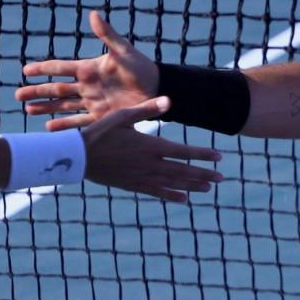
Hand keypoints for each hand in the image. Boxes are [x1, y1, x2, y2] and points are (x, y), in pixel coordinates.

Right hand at [17, 11, 160, 132]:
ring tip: (28, 110)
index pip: (61, 68)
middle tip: (18, 94)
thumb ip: (108, 34)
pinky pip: (79, 121)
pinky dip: (65, 125)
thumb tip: (93, 14)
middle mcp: (86, 86)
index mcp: (88, 69)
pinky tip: (49, 128)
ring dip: (46, 108)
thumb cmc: (140, 66)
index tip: (26, 69)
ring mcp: (91, 102)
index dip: (44, 69)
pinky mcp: (100, 116)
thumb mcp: (123, 51)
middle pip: (56, 89)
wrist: (157, 87)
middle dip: (37, 91)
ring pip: (63, 105)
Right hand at [79, 95, 223, 202]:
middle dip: (204, 174)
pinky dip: (172, 195)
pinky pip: (157, 192)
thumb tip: (169, 100)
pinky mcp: (133, 185)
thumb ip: (147, 109)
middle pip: (183, 171)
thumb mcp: (122, 116)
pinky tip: (183, 199)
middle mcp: (150, 164)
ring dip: (192, 186)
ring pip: (173, 184)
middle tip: (221, 178)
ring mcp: (142, 177)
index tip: (219, 157)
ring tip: (208, 188)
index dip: (203, 155)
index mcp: (150, 145)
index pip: (184, 151)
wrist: (77, 157)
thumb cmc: (99, 132)